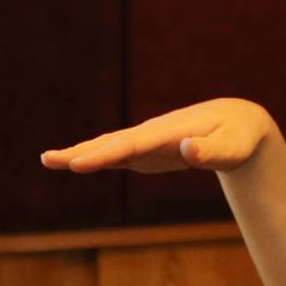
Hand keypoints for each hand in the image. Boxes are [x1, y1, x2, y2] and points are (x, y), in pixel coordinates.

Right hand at [40, 97, 275, 174]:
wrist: (236, 122)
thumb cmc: (237, 138)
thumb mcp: (232, 148)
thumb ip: (210, 151)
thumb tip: (187, 150)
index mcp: (171, 132)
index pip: (133, 145)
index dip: (106, 155)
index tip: (80, 163)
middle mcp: (153, 133)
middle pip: (113, 143)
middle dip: (82, 152)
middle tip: (49, 159)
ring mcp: (148, 140)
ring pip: (110, 145)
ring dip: (81, 152)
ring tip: (49, 159)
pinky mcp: (147, 150)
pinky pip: (117, 153)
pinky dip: (95, 157)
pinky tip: (75, 162)